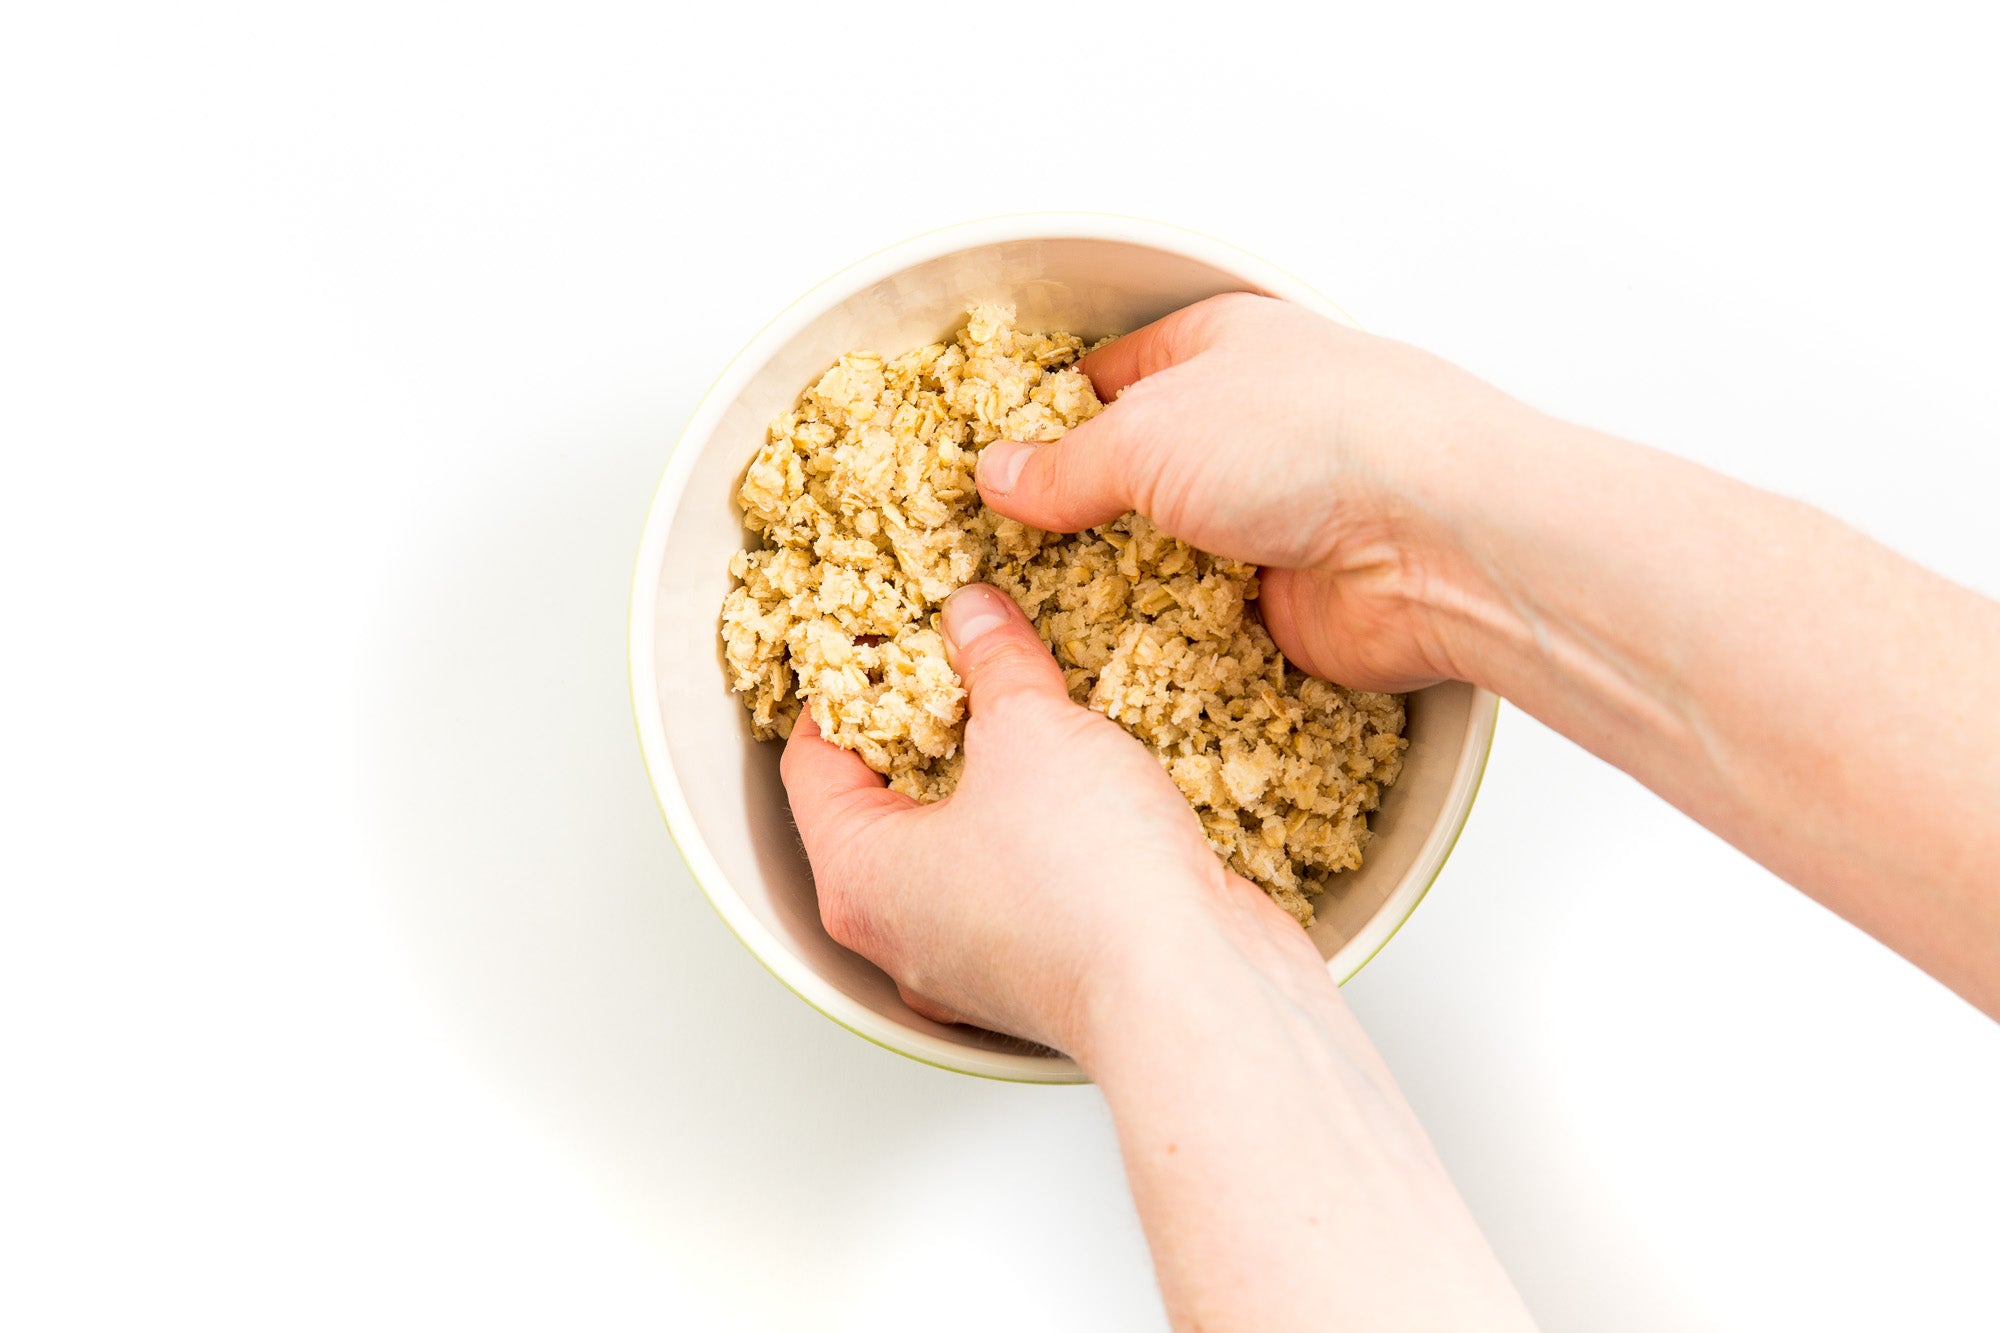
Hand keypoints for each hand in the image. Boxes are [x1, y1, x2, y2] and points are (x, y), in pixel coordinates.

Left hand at [780, 582, 1316, 1056]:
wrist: (1194, 993)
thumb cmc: (1087, 887)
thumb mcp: (1030, 729)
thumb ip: (994, 661)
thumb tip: (974, 617)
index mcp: (859, 879)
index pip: (811, 764)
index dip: (844, 686)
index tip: (884, 636)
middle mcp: (903, 930)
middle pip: (887, 802)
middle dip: (927, 722)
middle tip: (961, 655)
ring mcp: (976, 956)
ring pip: (963, 840)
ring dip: (996, 774)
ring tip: (1030, 702)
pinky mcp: (1048, 964)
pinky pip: (1025, 874)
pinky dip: (1045, 823)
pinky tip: (1085, 773)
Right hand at [975, 292, 1524, 692]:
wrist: (1437, 540)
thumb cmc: (1312, 441)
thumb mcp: (1148, 434)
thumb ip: (1064, 466)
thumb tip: (999, 477)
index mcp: (1220, 349)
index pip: (1111, 375)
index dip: (1045, 412)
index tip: (982, 456)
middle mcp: (1248, 431)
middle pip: (1134, 472)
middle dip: (1072, 511)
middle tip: (989, 551)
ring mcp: (1270, 520)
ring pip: (1163, 555)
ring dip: (1113, 585)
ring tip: (1029, 615)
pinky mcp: (1286, 603)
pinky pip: (1199, 626)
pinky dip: (1159, 642)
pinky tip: (1104, 660)